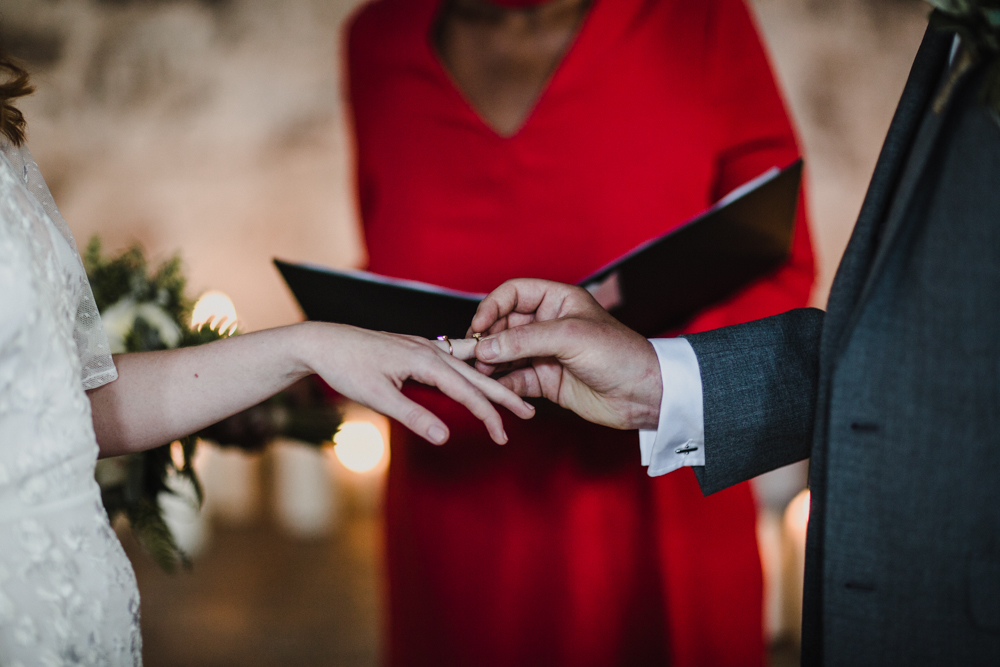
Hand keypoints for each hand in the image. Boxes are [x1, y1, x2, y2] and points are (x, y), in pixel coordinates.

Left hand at [299, 323, 534, 444]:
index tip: (503, 435)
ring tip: (511, 395)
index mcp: (424, 360)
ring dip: (490, 382)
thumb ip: (414, 416)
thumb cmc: (347, 367)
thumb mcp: (378, 397)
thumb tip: (444, 438)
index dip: (488, 414)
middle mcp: (429, 349)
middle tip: (528, 414)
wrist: (323, 341)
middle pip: (476, 374)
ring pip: (467, 364)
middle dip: (503, 396)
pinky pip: (453, 358)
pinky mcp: (414, 347)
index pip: (467, 391)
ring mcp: (423, 346)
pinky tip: (475, 372)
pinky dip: (471, 368)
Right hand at [467, 279, 661, 429]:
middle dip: (487, 338)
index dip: (492, 306)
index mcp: (557, 300)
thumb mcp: (570, 337)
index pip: (514, 293)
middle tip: (474, 354)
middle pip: (504, 325)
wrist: (644, 394)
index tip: (478, 326)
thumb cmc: (618, 353)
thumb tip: (484, 347)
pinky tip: (495, 390)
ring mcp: (545, 353)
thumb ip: (524, 340)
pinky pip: (515, 380)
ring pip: (506, 354)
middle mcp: (548, 324)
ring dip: (491, 363)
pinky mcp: (546, 381)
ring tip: (481, 373)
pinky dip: (502, 385)